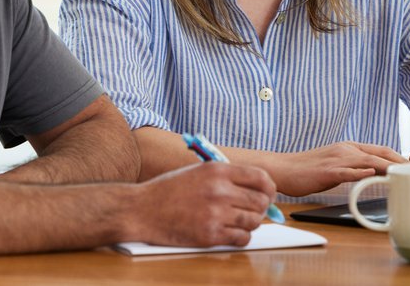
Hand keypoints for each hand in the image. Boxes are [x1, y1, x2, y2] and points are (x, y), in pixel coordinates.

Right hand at [130, 162, 275, 247]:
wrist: (141, 209)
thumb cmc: (167, 191)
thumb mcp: (197, 172)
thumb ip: (225, 178)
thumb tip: (256, 189)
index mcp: (217, 170)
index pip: (260, 178)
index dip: (269, 188)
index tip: (268, 194)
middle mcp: (219, 190)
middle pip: (260, 201)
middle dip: (260, 207)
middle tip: (251, 210)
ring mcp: (215, 214)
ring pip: (254, 221)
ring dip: (250, 223)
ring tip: (237, 221)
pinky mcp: (210, 235)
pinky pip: (241, 238)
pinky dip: (240, 237)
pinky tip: (230, 232)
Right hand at [270, 142, 405, 196]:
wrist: (283, 168)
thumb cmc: (308, 170)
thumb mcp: (335, 164)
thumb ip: (354, 167)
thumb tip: (373, 174)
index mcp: (348, 147)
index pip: (381, 150)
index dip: (400, 157)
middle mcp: (346, 150)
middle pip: (381, 153)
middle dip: (402, 161)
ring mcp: (337, 159)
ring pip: (368, 160)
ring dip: (389, 166)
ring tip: (407, 173)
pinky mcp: (327, 171)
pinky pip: (347, 171)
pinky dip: (360, 172)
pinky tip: (371, 174)